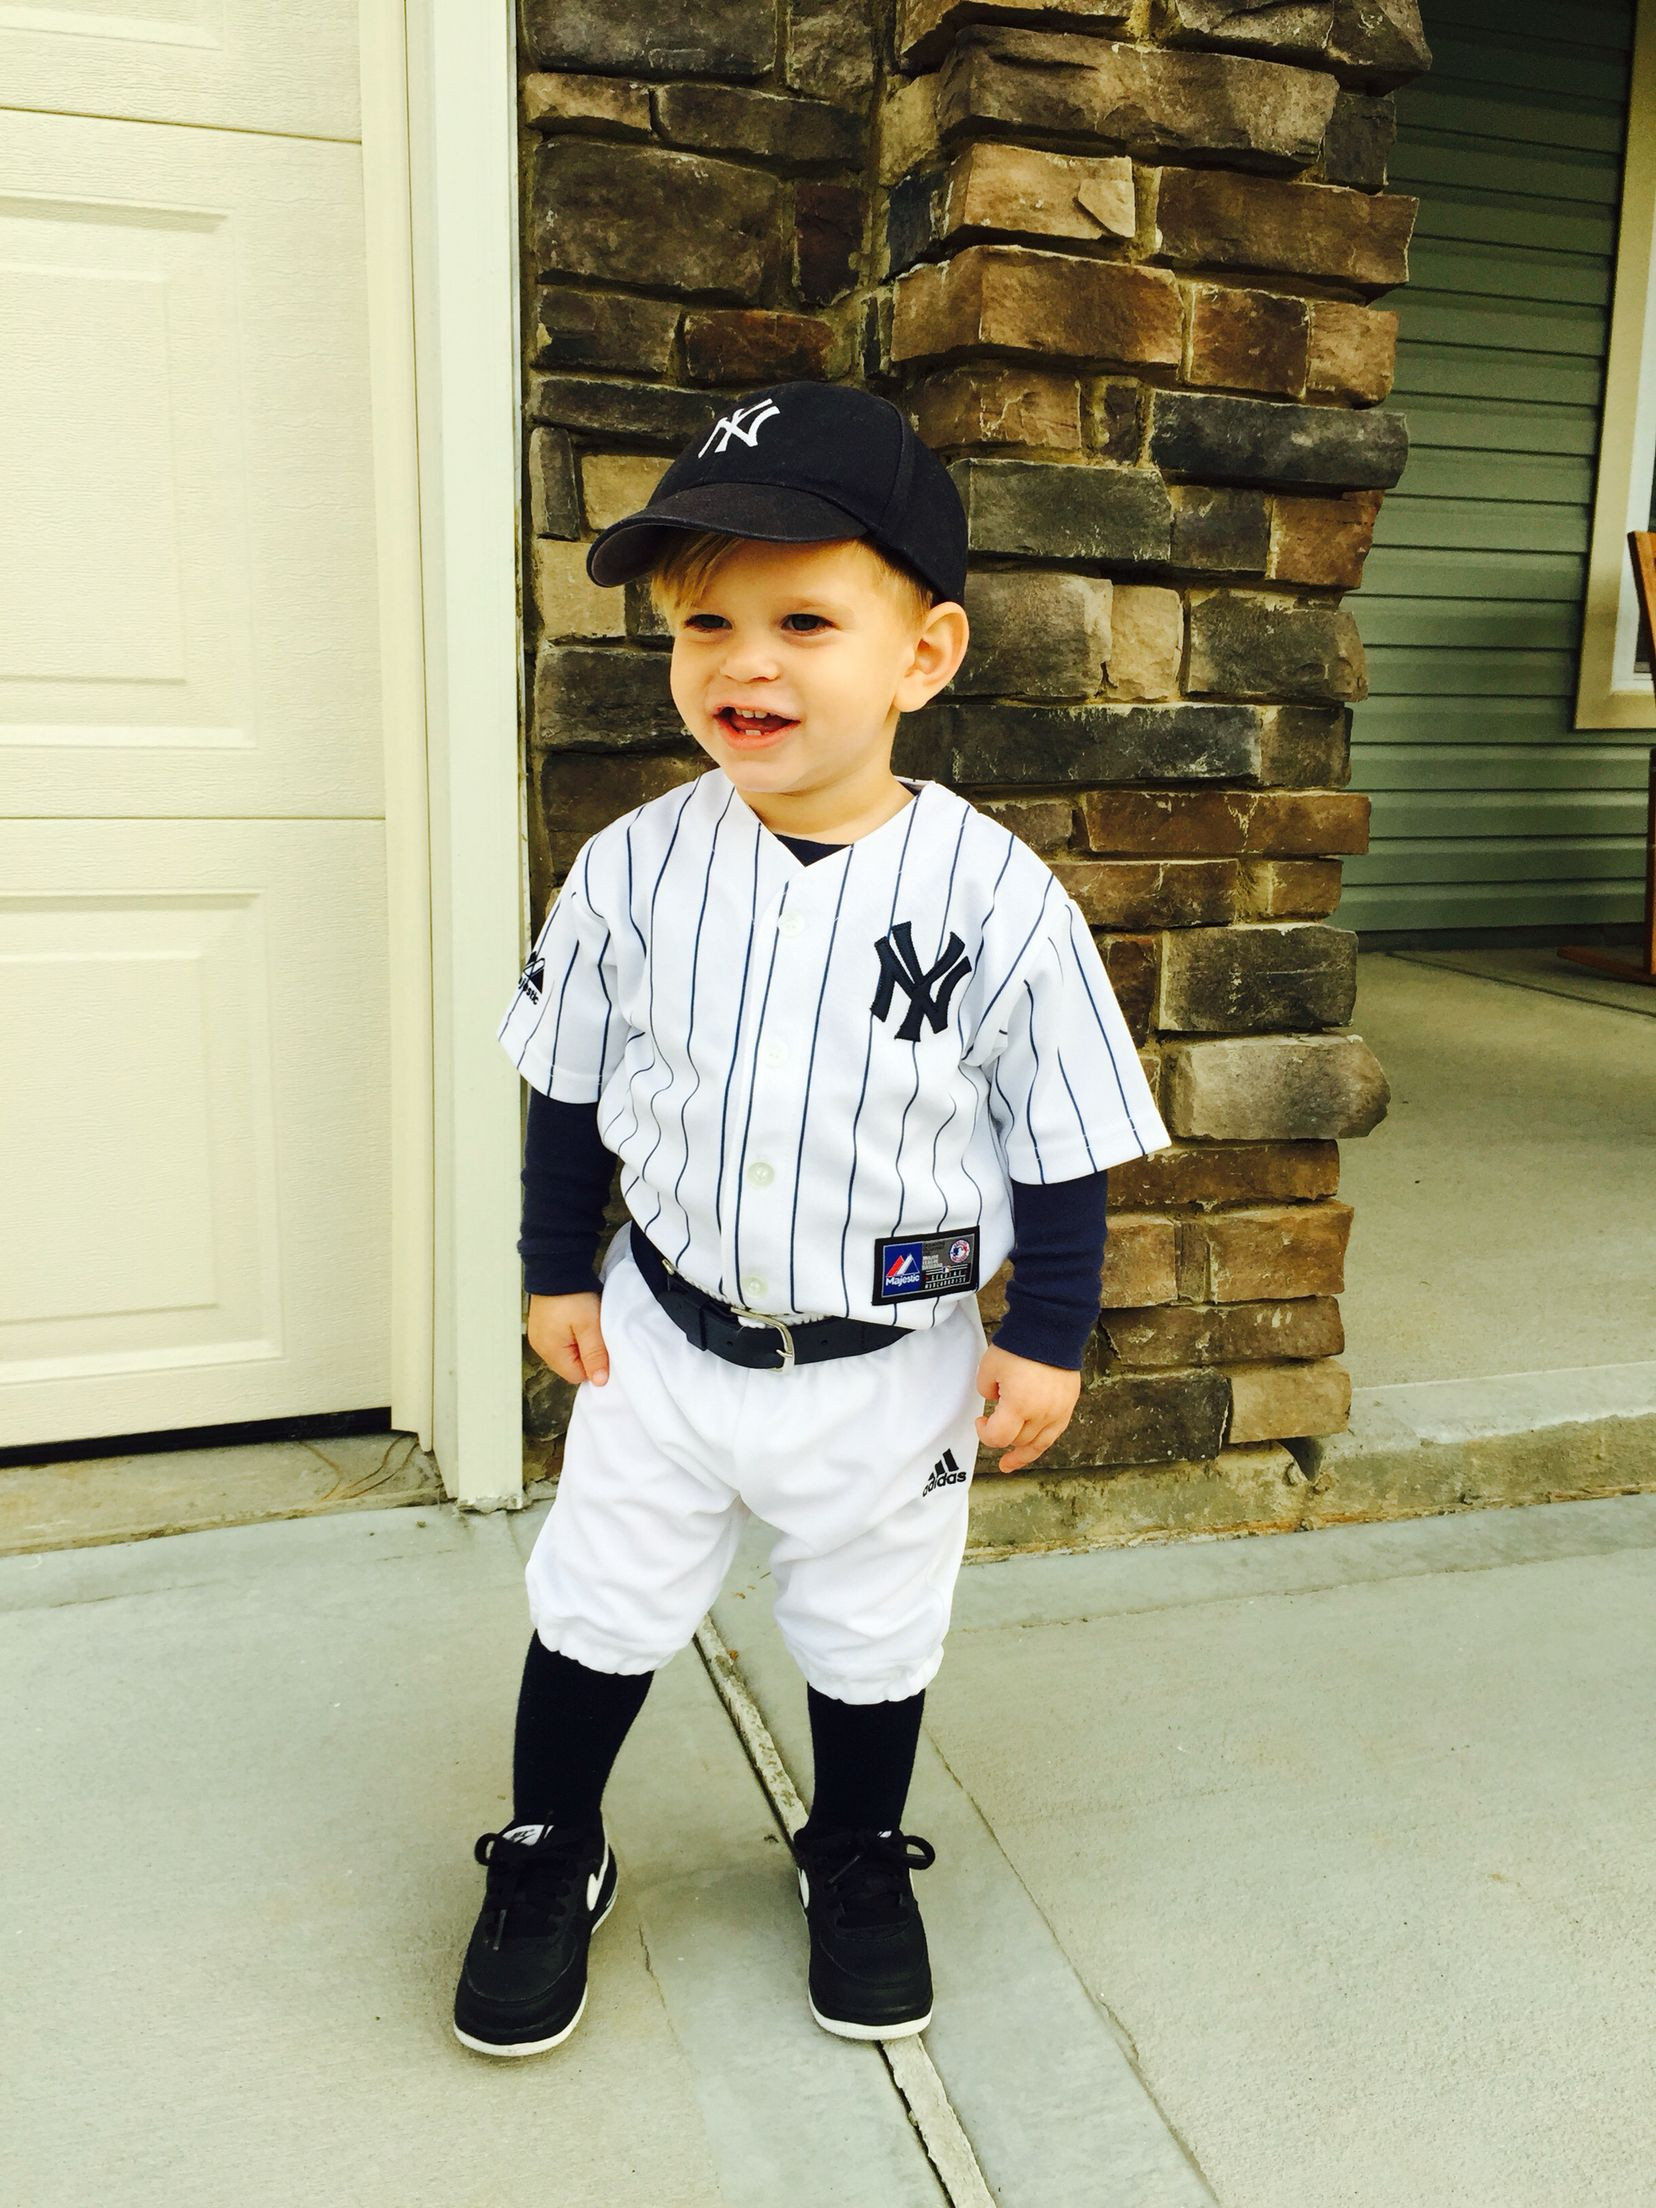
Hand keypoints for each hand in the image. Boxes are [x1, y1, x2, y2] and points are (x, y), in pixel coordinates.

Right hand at [526, 1290, 608, 1386]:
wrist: (557, 1266)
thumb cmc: (573, 1296)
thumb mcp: (590, 1327)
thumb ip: (594, 1355)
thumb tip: (599, 1382)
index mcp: (550, 1351)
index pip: (577, 1376)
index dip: (593, 1365)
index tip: (601, 1346)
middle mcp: (540, 1346)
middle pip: (570, 1365)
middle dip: (586, 1353)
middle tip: (595, 1332)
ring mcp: (539, 1335)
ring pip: (566, 1351)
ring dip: (579, 1341)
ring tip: (585, 1323)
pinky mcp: (542, 1324)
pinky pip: (560, 1338)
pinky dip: (571, 1332)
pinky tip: (577, 1318)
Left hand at [974, 1343, 1079, 1473]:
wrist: (1050, 1329)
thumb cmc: (1019, 1346)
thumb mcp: (988, 1367)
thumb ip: (986, 1389)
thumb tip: (996, 1399)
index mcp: (1020, 1405)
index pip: (999, 1437)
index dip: (984, 1434)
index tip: (980, 1421)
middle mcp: (1042, 1413)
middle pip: (1018, 1440)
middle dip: (1002, 1435)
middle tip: (992, 1423)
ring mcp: (1058, 1411)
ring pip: (1038, 1443)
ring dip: (1022, 1451)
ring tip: (1009, 1462)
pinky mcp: (1068, 1405)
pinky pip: (1054, 1433)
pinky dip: (1041, 1443)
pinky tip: (1032, 1448)